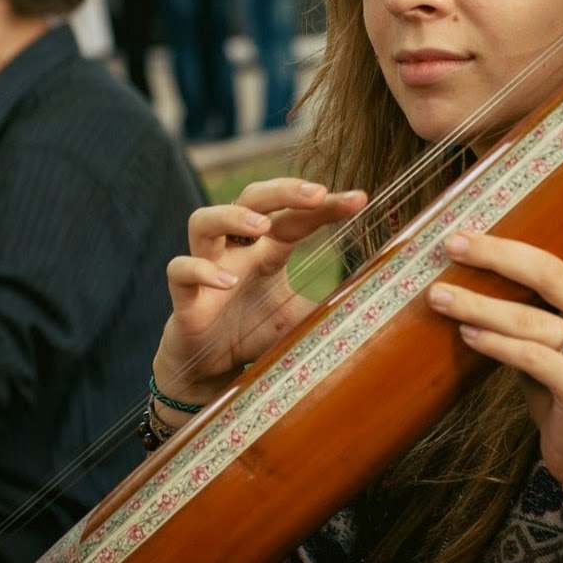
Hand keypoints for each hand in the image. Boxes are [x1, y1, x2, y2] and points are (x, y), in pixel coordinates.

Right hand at [153, 178, 366, 408]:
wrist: (209, 372)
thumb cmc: (254, 334)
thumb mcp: (301, 319)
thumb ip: (332, 306)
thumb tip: (383, 305)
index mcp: (267, 249)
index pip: (295, 214)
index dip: (325, 204)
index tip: (361, 198)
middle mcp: (236, 250)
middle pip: (250, 199)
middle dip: (282, 190)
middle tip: (317, 193)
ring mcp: (207, 269)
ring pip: (203, 221)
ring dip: (232, 217)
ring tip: (264, 227)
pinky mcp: (184, 298)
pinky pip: (179, 271)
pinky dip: (200, 270)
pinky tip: (227, 281)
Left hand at [427, 168, 562, 497]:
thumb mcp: (552, 333)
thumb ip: (531, 301)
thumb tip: (470, 261)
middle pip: (550, 272)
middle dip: (496, 253)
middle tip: (453, 242)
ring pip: (529, 318)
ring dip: (476, 305)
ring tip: (438, 296)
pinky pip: (530, 357)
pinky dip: (494, 344)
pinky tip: (467, 335)